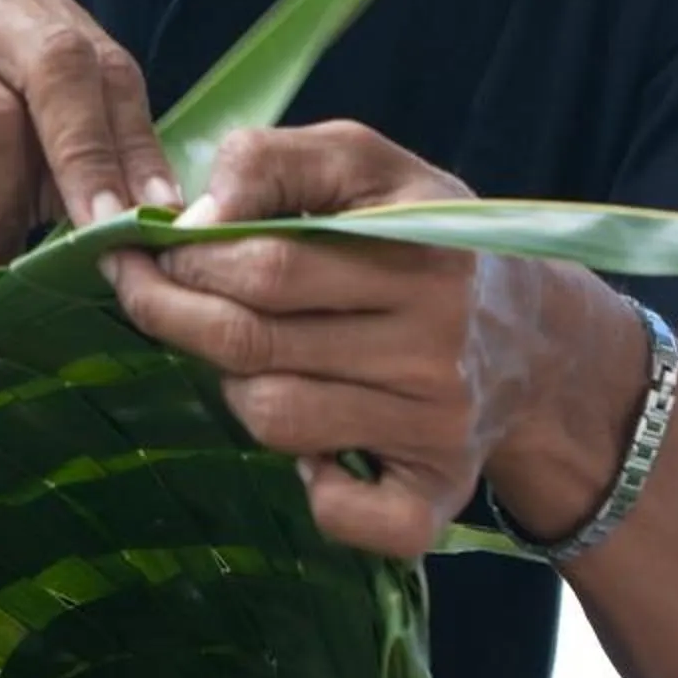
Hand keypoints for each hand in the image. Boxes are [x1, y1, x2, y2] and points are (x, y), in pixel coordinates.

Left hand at [107, 120, 552, 558]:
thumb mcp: (366, 164)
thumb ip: (276, 160)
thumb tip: (200, 215)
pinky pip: (355, 517)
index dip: (184, 259)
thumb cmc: (424, 236)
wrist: (538, 335)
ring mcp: (438, 424)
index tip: (142, 247)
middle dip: (171, 314)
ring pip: (277, 419)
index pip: (267, 263)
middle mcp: (434, 342)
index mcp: (419, 248)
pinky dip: (314, 496)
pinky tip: (308, 455)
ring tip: (237, 356)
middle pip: (257, 343)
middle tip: (139, 291)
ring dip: (231, 388)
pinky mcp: (440, 492)